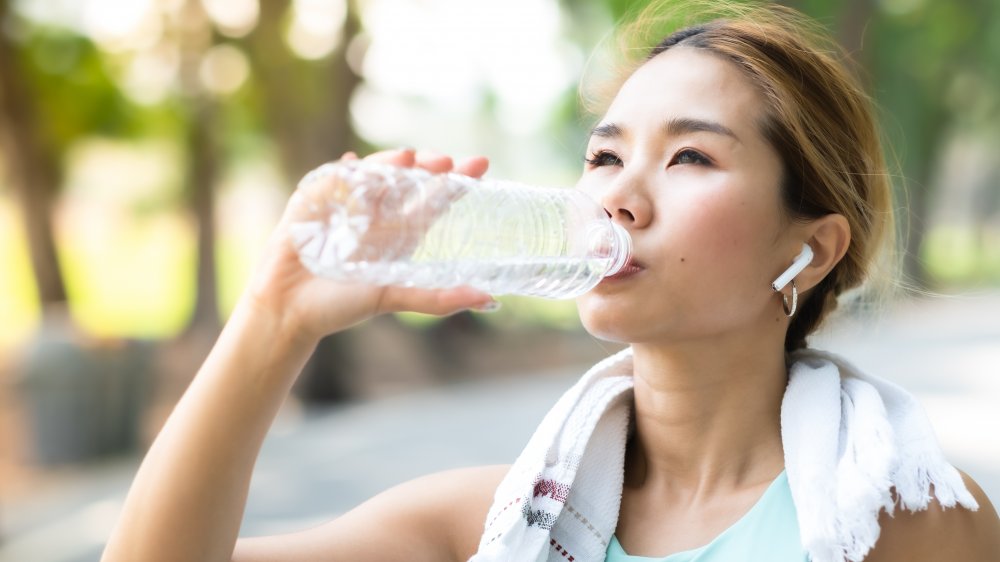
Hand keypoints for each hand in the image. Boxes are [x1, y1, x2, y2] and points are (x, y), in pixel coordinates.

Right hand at [243, 149, 496, 344]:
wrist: (289, 311)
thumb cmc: (340, 306)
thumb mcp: (394, 297)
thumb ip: (439, 299)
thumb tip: (489, 300)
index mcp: (399, 233)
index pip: (433, 200)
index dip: (456, 182)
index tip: (481, 164)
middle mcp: (376, 214)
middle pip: (407, 179)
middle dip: (427, 165)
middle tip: (445, 161)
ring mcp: (345, 204)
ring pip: (373, 173)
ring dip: (390, 162)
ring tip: (408, 158)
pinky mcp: (314, 200)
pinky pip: (331, 179)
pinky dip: (344, 171)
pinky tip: (353, 163)